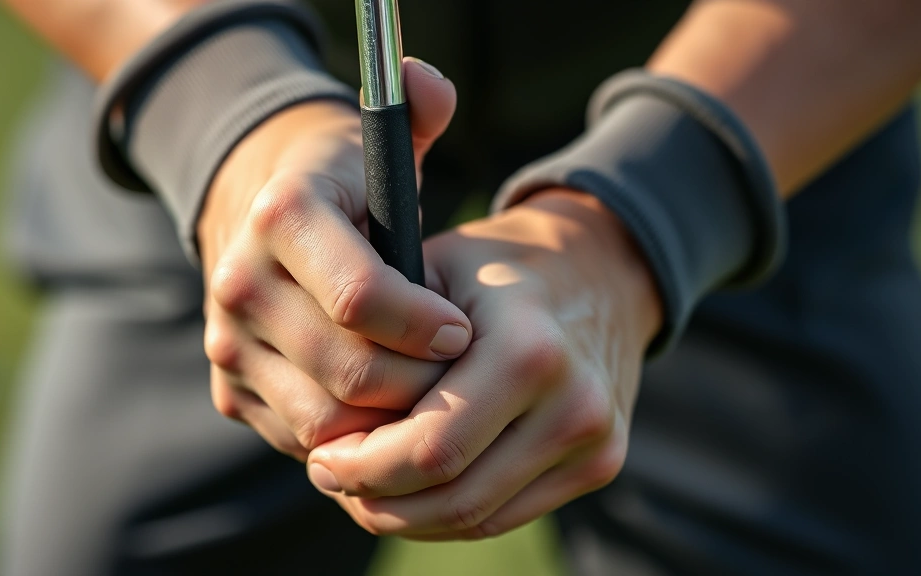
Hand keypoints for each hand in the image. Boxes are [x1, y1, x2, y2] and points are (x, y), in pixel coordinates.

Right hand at [199, 58, 471, 459]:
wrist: (254, 214)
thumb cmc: (339, 186)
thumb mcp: (377, 143)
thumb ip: (418, 110)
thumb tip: (428, 83)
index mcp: (282, 214)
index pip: (360, 297)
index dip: (424, 323)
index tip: (462, 328)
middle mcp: (239, 281)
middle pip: (349, 370)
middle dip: (418, 380)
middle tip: (457, 372)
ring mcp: (226, 341)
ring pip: (326, 418)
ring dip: (387, 417)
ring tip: (426, 392)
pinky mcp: (228, 386)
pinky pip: (302, 436)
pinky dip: (351, 435)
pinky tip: (384, 405)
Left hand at [304, 189, 662, 537]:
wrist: (601, 267)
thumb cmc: (499, 265)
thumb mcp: (435, 271)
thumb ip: (385, 342)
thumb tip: (325, 425)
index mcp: (530, 350)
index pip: (431, 447)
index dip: (363, 468)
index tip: (319, 457)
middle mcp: (573, 405)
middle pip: (453, 496)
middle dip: (377, 499)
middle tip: (329, 477)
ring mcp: (595, 443)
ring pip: (476, 518)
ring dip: (407, 516)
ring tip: (361, 487)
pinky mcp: (599, 464)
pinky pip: (504, 515)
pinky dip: (447, 514)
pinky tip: (409, 490)